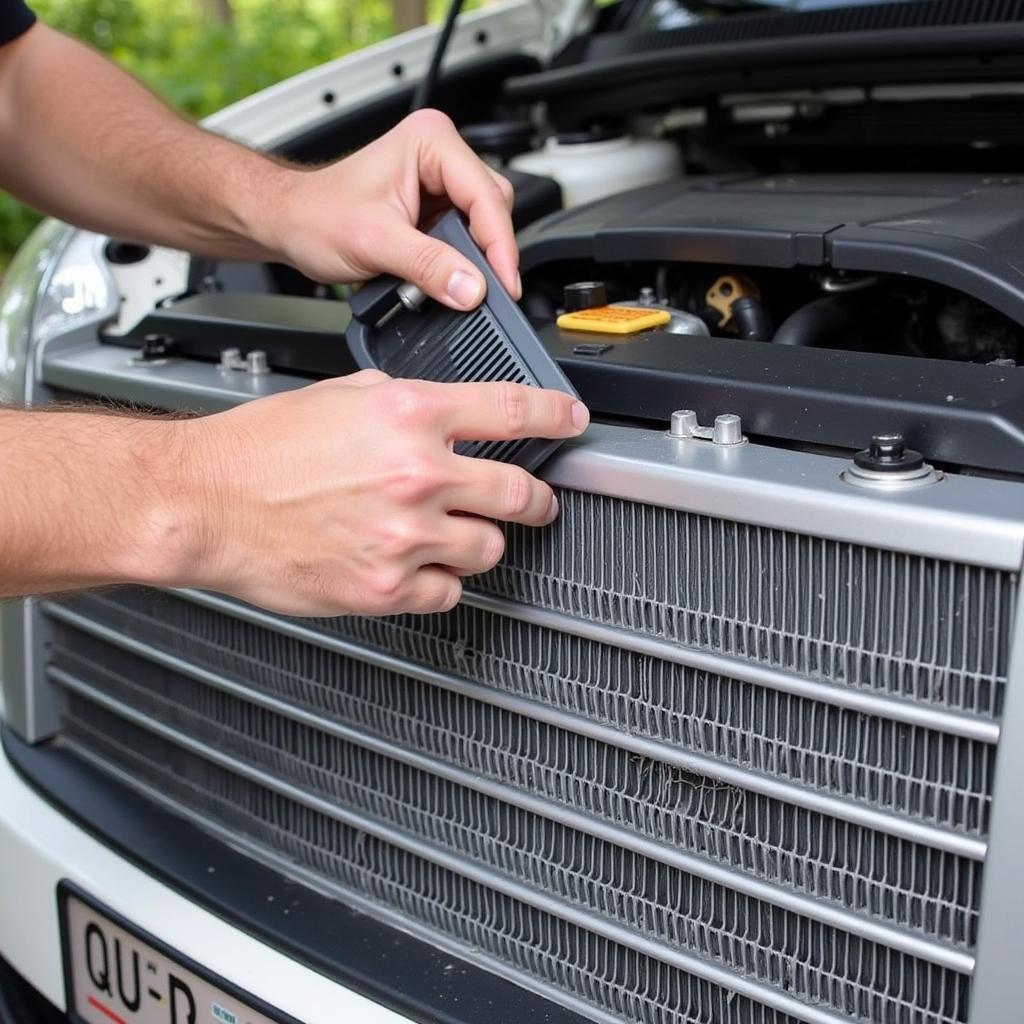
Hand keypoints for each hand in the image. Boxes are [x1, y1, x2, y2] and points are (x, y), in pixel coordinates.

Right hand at [173, 372, 588, 616]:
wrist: (207, 503)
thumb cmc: (261, 449)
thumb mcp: (342, 395)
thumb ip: (408, 405)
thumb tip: (451, 415)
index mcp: (410, 416)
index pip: (514, 411)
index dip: (556, 415)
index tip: (570, 421)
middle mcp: (417, 475)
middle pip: (521, 492)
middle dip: (536, 498)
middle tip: (535, 500)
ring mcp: (405, 536)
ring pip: (490, 549)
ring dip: (481, 540)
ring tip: (454, 533)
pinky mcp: (385, 587)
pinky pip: (447, 592)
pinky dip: (440, 580)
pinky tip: (418, 565)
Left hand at [262, 109, 518, 309]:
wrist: (290, 224)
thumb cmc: (316, 214)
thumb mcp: (376, 243)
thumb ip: (428, 265)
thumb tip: (472, 289)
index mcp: (430, 141)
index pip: (485, 195)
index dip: (500, 244)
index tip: (504, 283)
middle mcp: (439, 154)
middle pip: (493, 208)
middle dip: (491, 253)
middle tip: (487, 292)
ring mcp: (439, 182)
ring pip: (484, 225)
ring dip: (476, 260)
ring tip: (457, 285)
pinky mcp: (435, 209)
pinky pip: (467, 238)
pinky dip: (462, 263)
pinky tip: (449, 278)